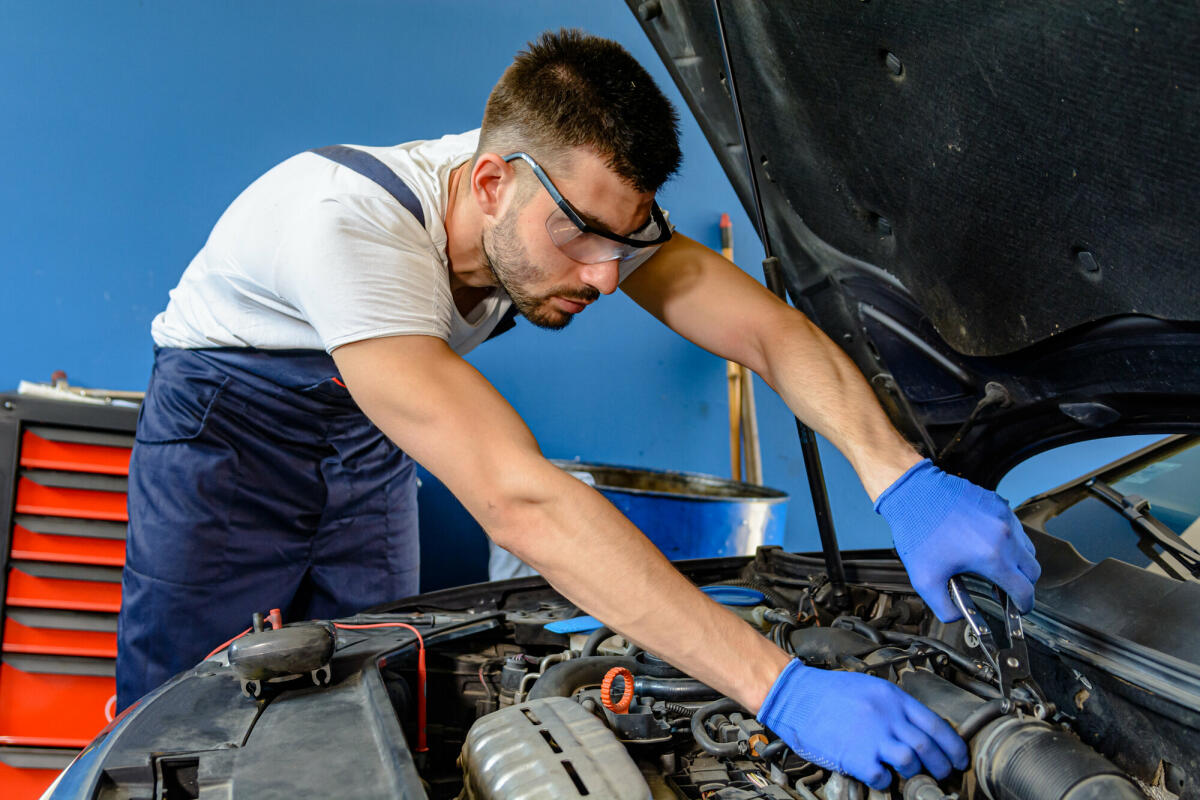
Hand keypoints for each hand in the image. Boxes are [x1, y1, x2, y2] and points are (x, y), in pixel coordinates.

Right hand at [757, 659, 967, 789]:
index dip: (953, 746)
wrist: (796, 696)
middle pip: (927, 746)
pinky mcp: (856, 756)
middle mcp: (887, 716)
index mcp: (892, 697)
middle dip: (941, 765)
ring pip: (911, 762)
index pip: (935, 724)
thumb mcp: (868, 688)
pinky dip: (886, 781)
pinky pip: (883, 777)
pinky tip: (881, 776)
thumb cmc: (828, 692)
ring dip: (916, 772)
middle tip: (943, 773)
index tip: (958, 758)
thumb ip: (893, 706)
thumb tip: (916, 728)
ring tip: (913, 775)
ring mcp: (872, 736)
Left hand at [874, 459, 1041, 620]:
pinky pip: (1016, 527)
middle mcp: (1004, 536)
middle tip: (1007, 590)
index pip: (1024, 590)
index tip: (1020, 608)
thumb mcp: (925, 579)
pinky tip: (989, 544)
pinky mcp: (999, 503)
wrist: (913, 492)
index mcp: (992, 557)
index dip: (1024, 606)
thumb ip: (944, 607)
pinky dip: (1011, 541)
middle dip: (1024, 584)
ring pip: (1028, 548)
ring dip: (1019, 562)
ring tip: (997, 567)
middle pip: (1033, 570)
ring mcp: (1004, 516)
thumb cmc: (918, 530)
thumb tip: (957, 617)